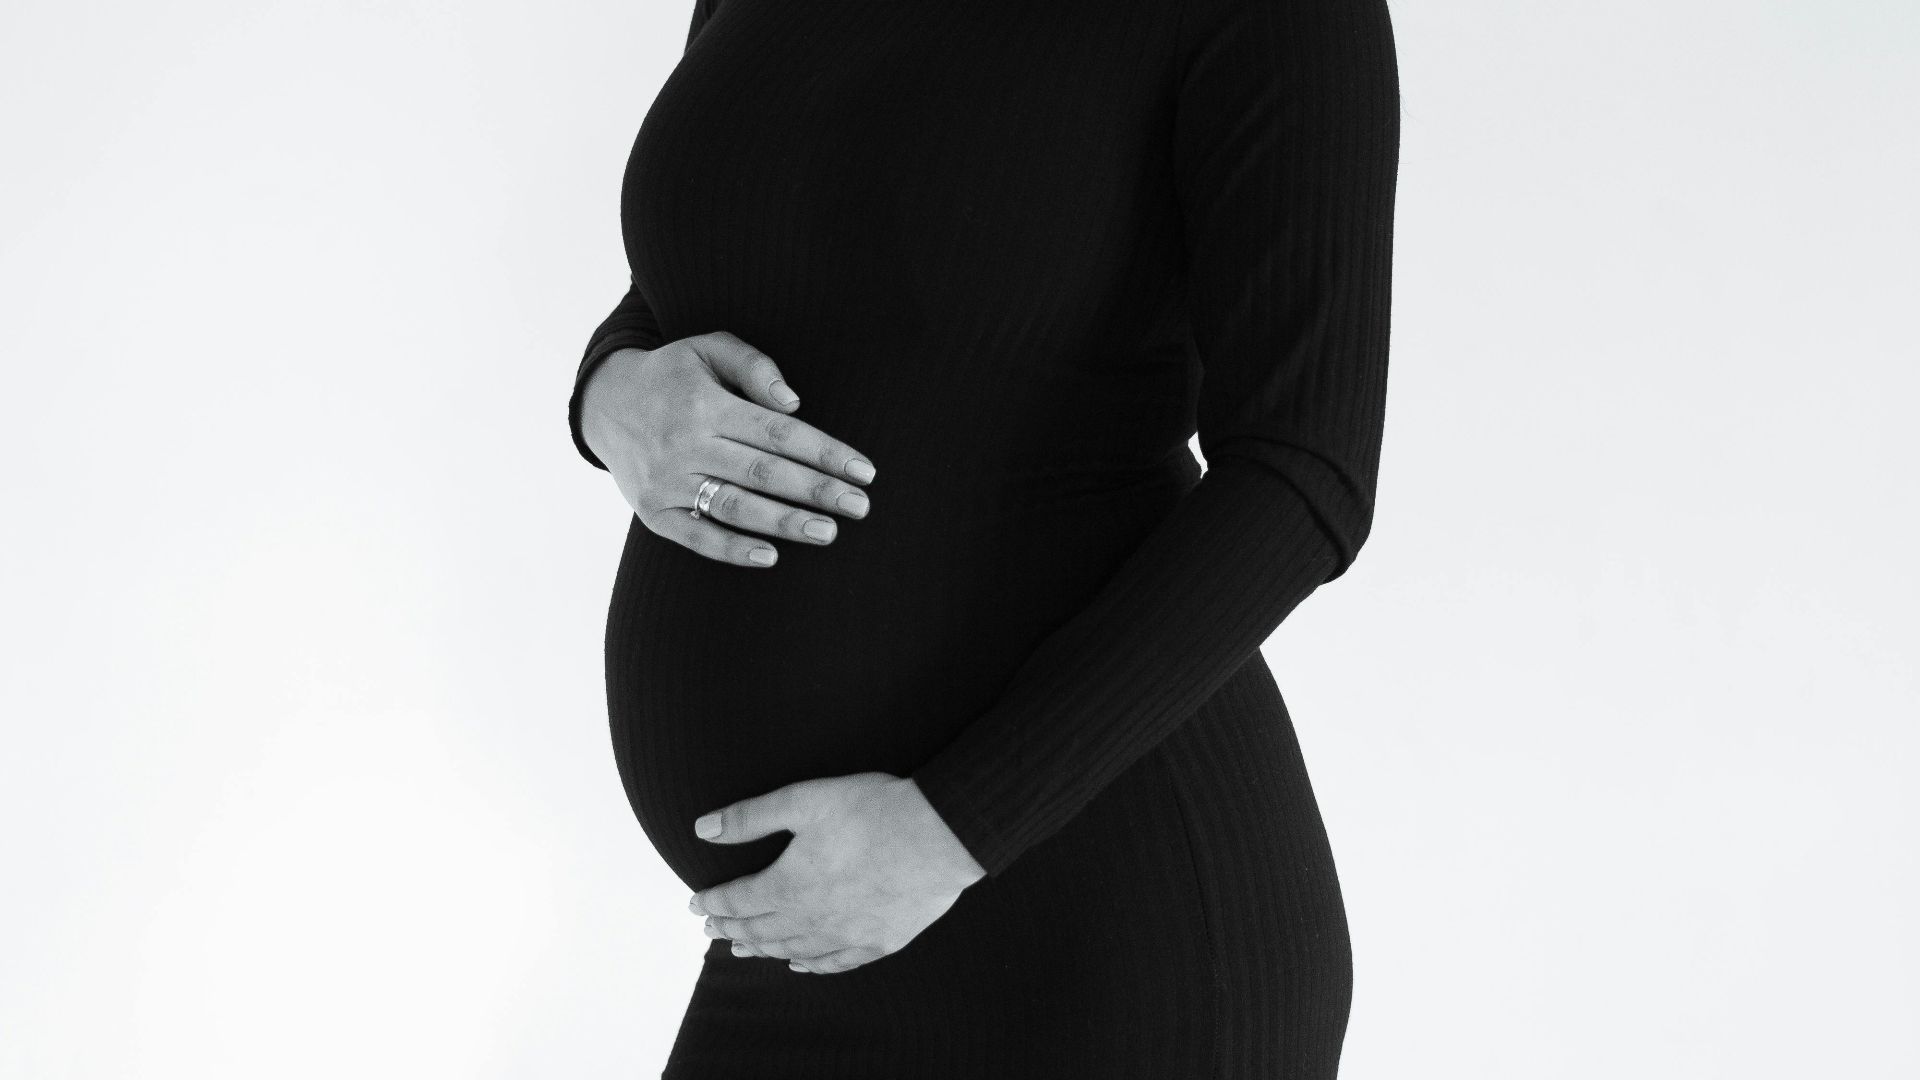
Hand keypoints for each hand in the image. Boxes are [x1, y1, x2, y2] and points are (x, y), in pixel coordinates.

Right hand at [580, 330, 878, 567]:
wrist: (603, 404)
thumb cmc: (674, 375)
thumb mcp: (708, 349)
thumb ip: (754, 366)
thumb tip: (794, 403)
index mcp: (707, 404)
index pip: (778, 432)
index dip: (824, 453)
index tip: (864, 471)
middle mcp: (686, 444)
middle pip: (763, 472)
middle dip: (817, 491)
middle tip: (860, 507)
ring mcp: (668, 482)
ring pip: (735, 506)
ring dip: (784, 523)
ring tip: (828, 533)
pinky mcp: (653, 512)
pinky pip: (696, 536)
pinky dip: (732, 549)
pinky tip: (770, 556)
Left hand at [687, 772, 987, 974]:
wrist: (940, 834)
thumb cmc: (874, 811)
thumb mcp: (804, 800)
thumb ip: (750, 817)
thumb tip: (703, 829)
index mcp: (789, 885)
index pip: (739, 901)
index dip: (714, 903)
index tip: (696, 904)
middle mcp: (812, 919)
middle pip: (760, 931)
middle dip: (731, 929)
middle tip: (712, 929)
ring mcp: (846, 935)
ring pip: (792, 950)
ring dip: (763, 950)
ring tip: (743, 949)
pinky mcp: (878, 941)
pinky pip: (835, 963)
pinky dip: (811, 966)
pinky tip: (800, 965)